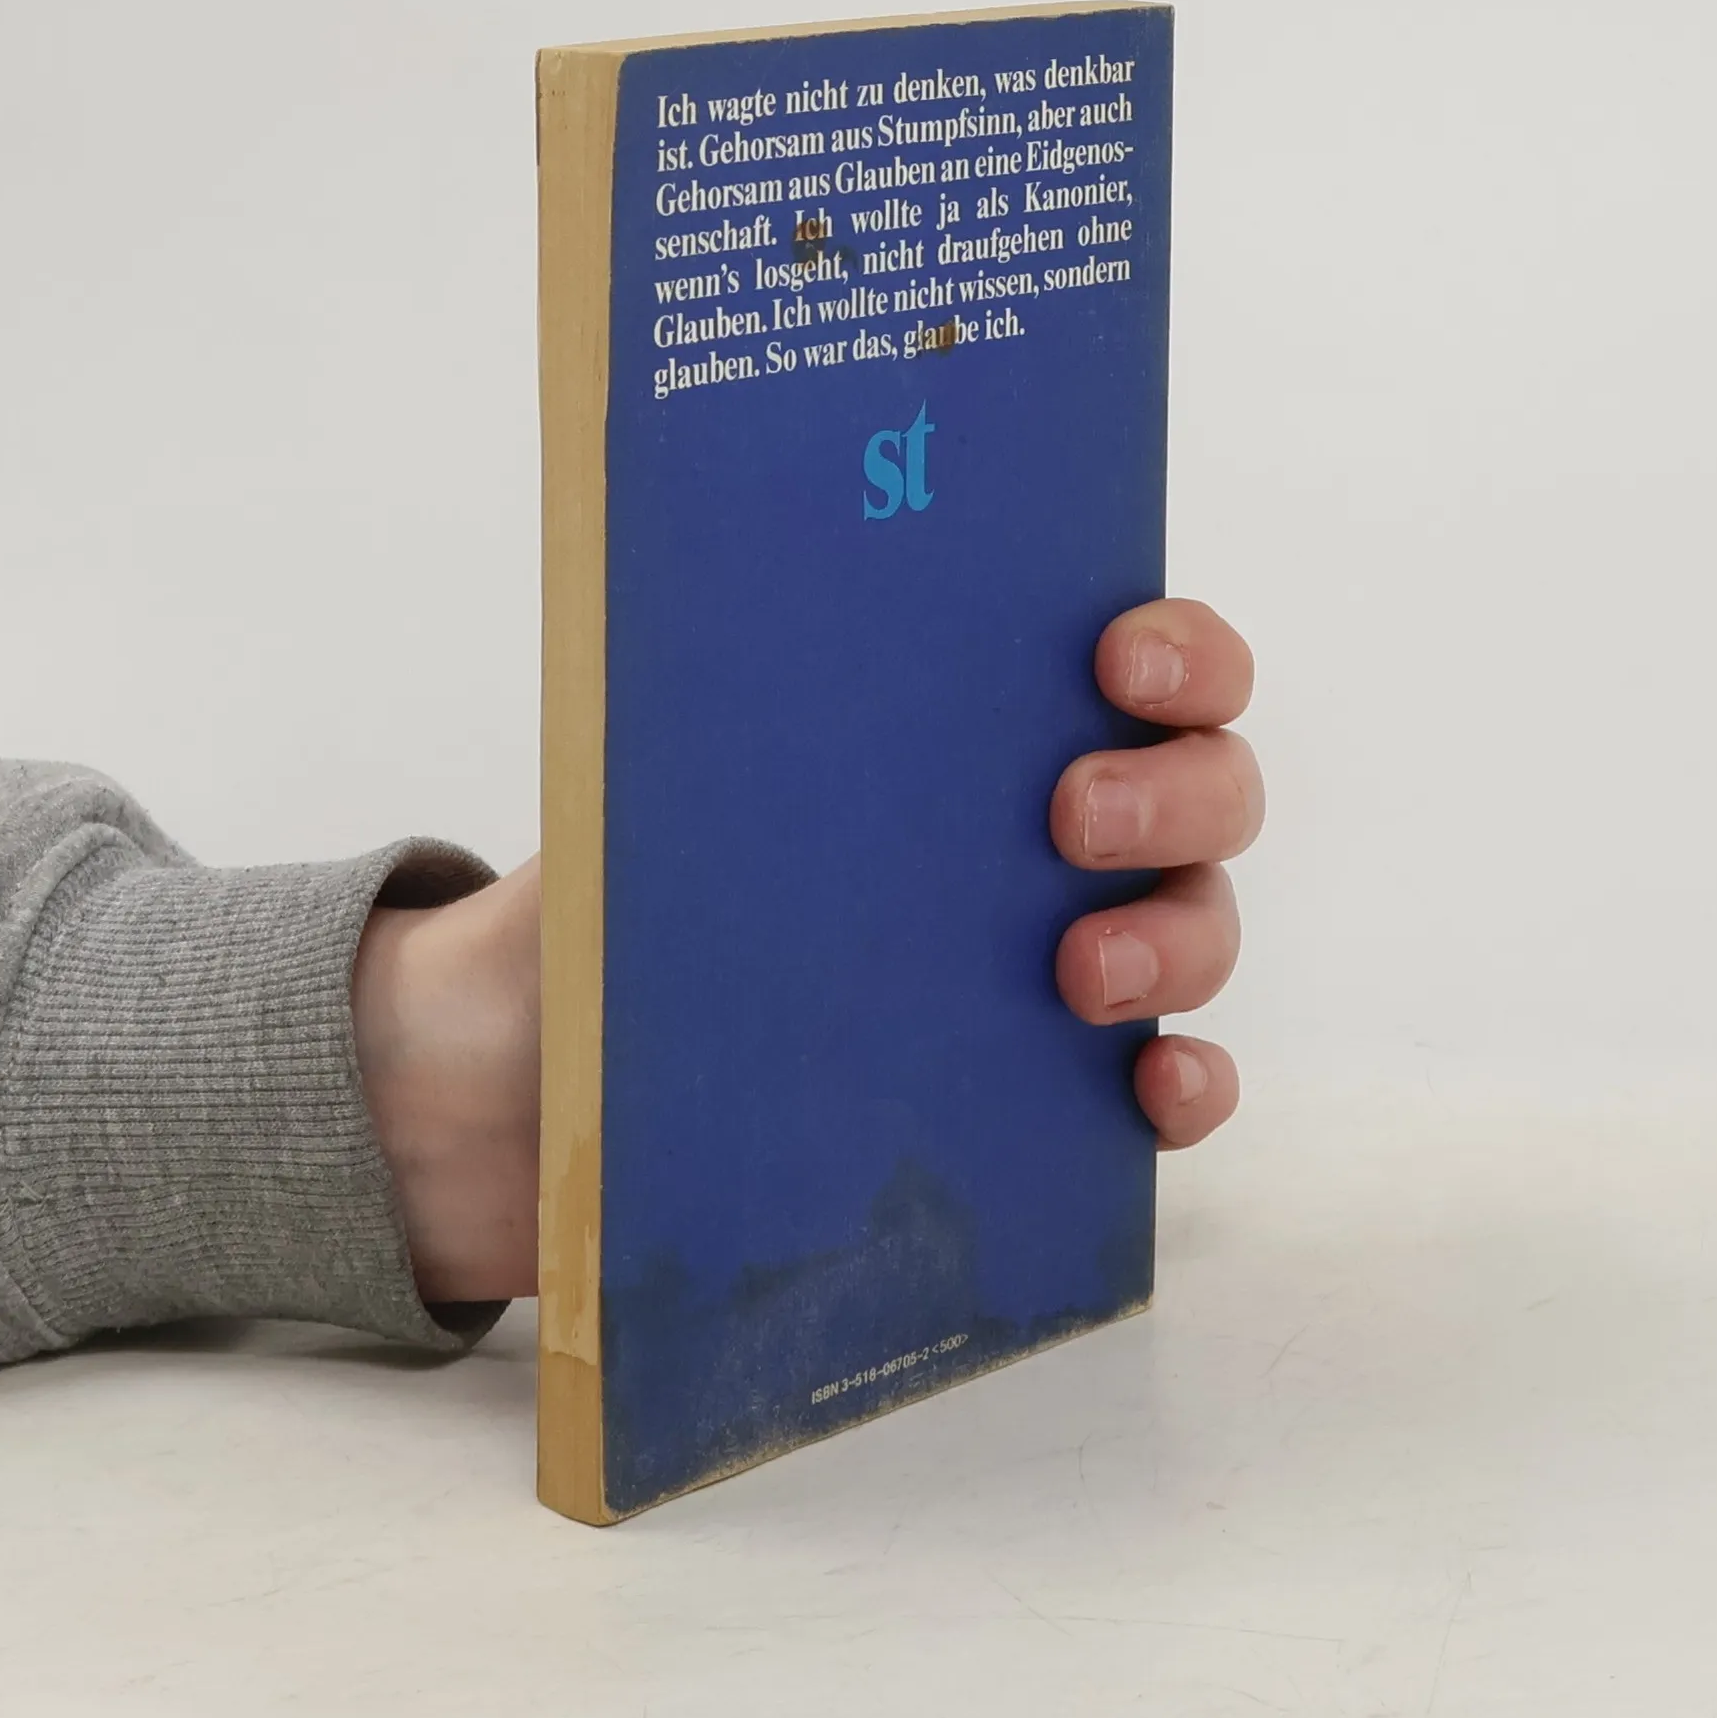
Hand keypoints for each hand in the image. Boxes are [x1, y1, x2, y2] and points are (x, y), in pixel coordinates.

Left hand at [355, 598, 1258, 1301]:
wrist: (515, 1086)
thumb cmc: (595, 908)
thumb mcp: (647, 794)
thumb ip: (720, 722)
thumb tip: (754, 618)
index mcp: (960, 734)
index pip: (1134, 663)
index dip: (1175, 649)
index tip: (1116, 656)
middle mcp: (1035, 841)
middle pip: (1201, 790)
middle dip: (1175, 792)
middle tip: (1071, 815)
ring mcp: (1054, 969)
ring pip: (1197, 926)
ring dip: (1177, 935)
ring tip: (1082, 972)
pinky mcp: (1041, 1099)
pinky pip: (1165, 1088)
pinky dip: (1188, 1087)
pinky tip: (1155, 1088)